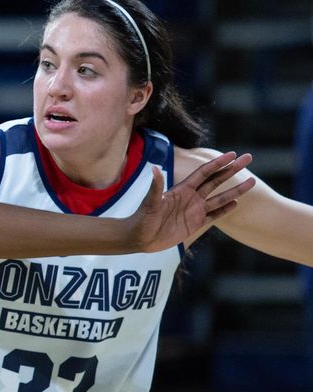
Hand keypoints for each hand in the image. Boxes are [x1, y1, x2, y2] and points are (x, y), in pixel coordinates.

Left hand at [131, 151, 254, 251]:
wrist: (140, 238)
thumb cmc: (142, 218)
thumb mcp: (151, 202)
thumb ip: (156, 186)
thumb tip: (154, 168)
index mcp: (182, 190)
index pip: (204, 173)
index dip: (218, 163)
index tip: (232, 154)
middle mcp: (191, 197)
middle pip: (216, 181)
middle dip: (232, 170)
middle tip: (248, 158)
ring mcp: (194, 210)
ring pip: (220, 197)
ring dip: (235, 190)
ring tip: (251, 181)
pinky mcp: (195, 224)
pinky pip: (214, 215)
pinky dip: (225, 209)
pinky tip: (236, 203)